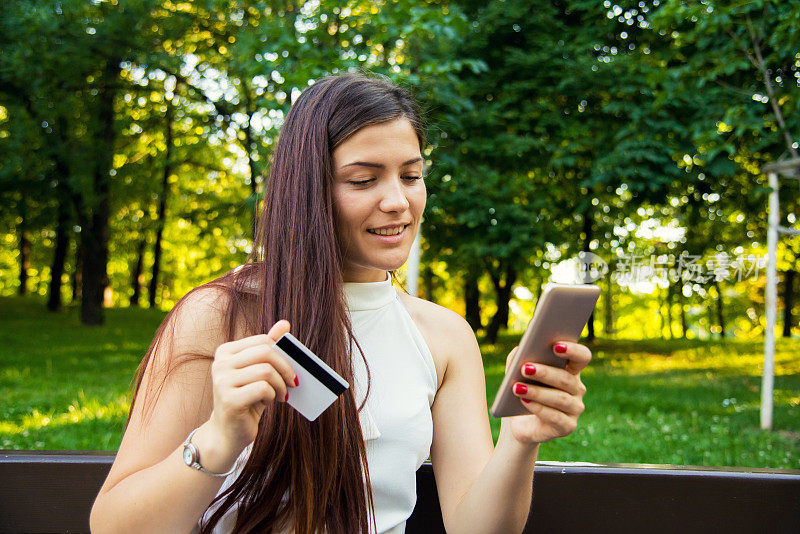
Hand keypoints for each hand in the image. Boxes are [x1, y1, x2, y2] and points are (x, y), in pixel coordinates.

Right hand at [206, 320, 297, 457]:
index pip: (263, 341)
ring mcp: (222, 381)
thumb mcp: (258, 372)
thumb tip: (284, 324)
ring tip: (281, 395)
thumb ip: (269, 348)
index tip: (291, 369)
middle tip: (293, 382)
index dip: (283, 354)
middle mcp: (220, 364)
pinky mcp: (228, 400)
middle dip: (285, 368)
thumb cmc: (246, 399)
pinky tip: (270, 402)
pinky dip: (273, 395)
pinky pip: (263, 389)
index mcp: (225, 351)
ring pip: (266, 371)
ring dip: (280, 385)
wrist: (227, 433)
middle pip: (265, 353)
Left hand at [504, 341, 590, 444]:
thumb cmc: (523, 389)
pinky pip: (555, 417)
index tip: (555, 346)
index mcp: (571, 370)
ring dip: (537, 392)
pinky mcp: (568, 426)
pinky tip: (525, 402)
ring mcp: (575, 408)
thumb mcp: (517, 371)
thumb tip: (519, 350)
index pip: (582, 357)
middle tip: (525, 368)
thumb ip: (519, 356)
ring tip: (517, 387)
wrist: (520, 423)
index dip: (573, 350)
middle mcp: (577, 388)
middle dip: (545, 373)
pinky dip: (538, 408)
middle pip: (566, 378)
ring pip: (561, 398)